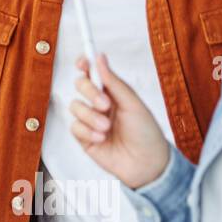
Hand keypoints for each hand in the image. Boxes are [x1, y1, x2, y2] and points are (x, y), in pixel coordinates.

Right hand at [68, 54, 170, 188]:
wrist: (147, 165)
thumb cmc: (146, 132)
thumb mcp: (133, 103)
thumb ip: (113, 81)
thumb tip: (99, 56)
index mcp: (113, 92)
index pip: (93, 72)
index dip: (85, 64)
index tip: (82, 62)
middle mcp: (99, 104)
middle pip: (80, 85)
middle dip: (89, 92)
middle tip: (105, 104)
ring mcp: (90, 120)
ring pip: (75, 106)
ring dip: (90, 116)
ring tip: (107, 128)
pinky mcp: (84, 138)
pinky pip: (74, 126)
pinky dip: (87, 131)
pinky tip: (102, 138)